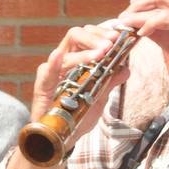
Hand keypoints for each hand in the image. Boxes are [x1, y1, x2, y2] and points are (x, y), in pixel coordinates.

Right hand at [28, 22, 129, 145]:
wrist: (61, 135)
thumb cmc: (77, 112)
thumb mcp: (98, 96)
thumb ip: (110, 80)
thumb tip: (126, 68)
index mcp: (77, 58)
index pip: (88, 36)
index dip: (103, 33)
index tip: (118, 37)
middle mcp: (63, 60)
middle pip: (76, 36)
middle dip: (95, 37)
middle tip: (111, 44)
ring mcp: (52, 72)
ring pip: (66, 52)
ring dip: (85, 52)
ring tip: (101, 54)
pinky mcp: (42, 86)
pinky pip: (47, 72)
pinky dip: (53, 63)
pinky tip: (58, 56)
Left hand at [118, 0, 168, 99]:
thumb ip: (163, 36)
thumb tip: (143, 29)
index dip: (145, 3)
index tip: (130, 14)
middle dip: (139, 2)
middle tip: (124, 16)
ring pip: (162, 1)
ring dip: (139, 11)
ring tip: (126, 22)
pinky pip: (165, 18)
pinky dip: (149, 22)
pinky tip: (141, 33)